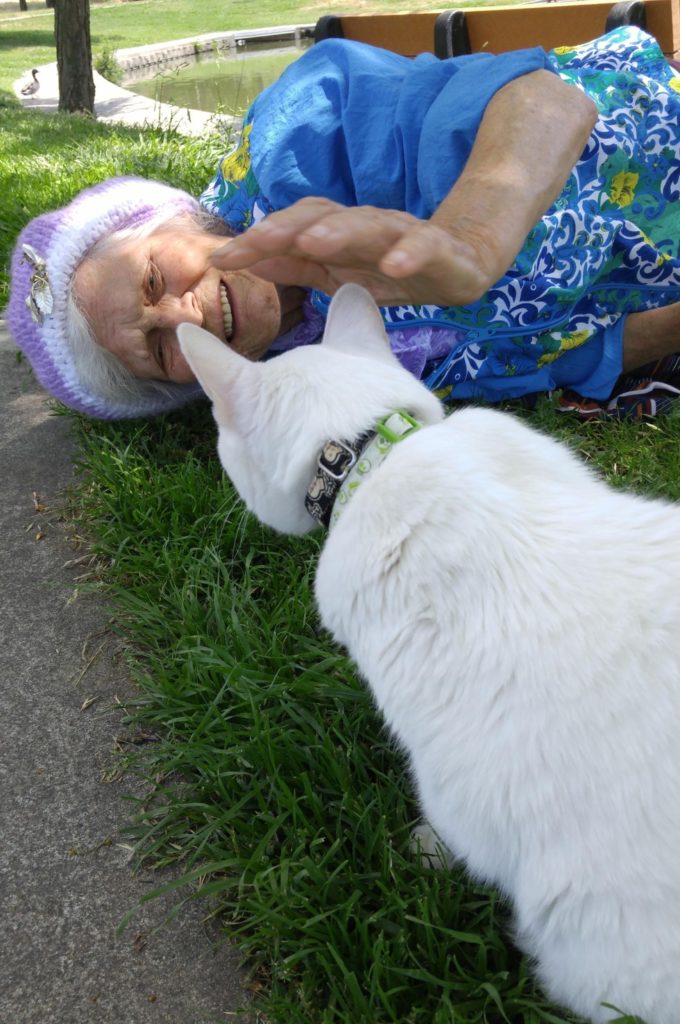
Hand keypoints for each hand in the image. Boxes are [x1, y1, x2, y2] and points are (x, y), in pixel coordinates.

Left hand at [210, 197, 498, 306]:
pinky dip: (410, 253)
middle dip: (287, 228)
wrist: (462, 265)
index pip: (294, 227)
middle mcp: (366, 227)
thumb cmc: (391, 266)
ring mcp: (404, 234)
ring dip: (341, 232)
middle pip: (323, 218)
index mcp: (339, 233)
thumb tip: (246, 259)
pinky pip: (425, 246)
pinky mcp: (441, 249)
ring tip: (314, 243)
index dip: (260, 238)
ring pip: (369, 225)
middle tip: (255, 241)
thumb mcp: (337, 272)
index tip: (223, 257)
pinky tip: (395, 266)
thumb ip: (295, 265)